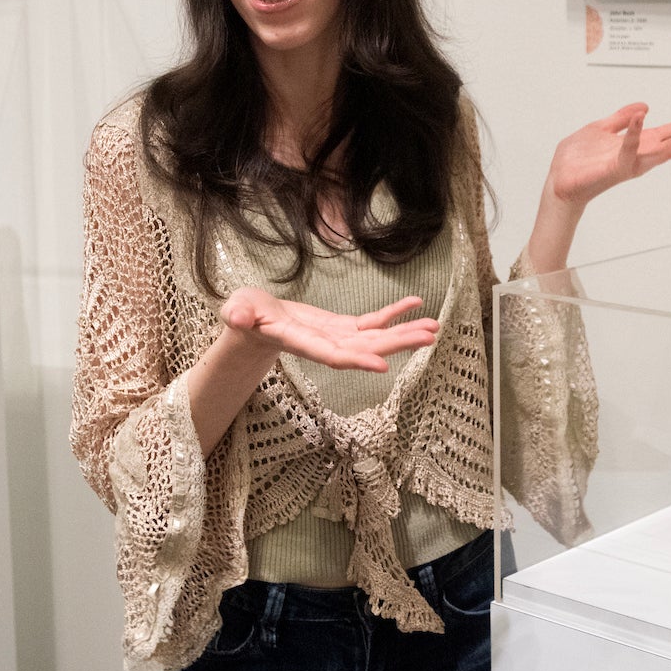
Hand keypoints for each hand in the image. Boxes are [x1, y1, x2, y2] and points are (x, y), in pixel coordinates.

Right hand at [219, 287, 437, 373]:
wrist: (253, 323)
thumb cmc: (244, 316)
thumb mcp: (237, 310)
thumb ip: (238, 315)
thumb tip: (237, 316)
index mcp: (302, 342)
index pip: (333, 356)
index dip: (357, 360)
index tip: (382, 365)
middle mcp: (326, 345)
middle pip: (365, 349)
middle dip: (397, 344)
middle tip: (429, 338)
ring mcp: (336, 337)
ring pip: (375, 338)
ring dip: (404, 333)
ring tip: (434, 328)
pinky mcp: (341, 327)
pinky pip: (372, 322)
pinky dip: (393, 314)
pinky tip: (415, 305)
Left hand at [547, 103, 670, 209]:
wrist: (559, 182)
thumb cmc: (578, 161)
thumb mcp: (601, 129)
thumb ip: (621, 118)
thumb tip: (642, 107)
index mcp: (642, 144)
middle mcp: (642, 155)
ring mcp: (631, 163)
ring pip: (665, 148)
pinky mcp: (614, 168)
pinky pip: (627, 148)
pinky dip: (635, 132)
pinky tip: (645, 115)